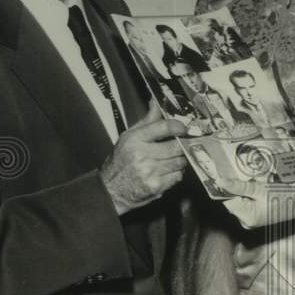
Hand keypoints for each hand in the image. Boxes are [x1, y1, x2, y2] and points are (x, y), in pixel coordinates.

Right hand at [100, 100, 186, 214]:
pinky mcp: (156, 186)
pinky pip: (177, 176)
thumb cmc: (120, 162)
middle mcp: (142, 155)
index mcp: (135, 139)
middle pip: (176, 147)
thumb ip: (146, 121)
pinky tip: (166, 172)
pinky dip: (176, 174)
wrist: (111, 190)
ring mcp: (150, 171)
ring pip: (179, 162)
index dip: (178, 126)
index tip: (183, 128)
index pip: (164, 127)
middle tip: (180, 145)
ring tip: (170, 159)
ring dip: (179, 160)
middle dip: (181, 146)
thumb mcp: (128, 137)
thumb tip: (156, 103)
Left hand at [222, 179, 294, 229]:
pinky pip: (246, 204)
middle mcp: (246, 222)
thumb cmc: (284, 196)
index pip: (228, 200)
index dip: (228, 187)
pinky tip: (260, 191)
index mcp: (247, 217)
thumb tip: (220, 182)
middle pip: (233, 201)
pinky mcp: (254, 218)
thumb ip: (240, 187)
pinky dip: (250, 196)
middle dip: (239, 189)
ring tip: (259, 185)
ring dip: (245, 191)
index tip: (231, 176)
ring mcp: (250, 221)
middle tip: (252, 180)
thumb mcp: (261, 189)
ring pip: (240, 202)